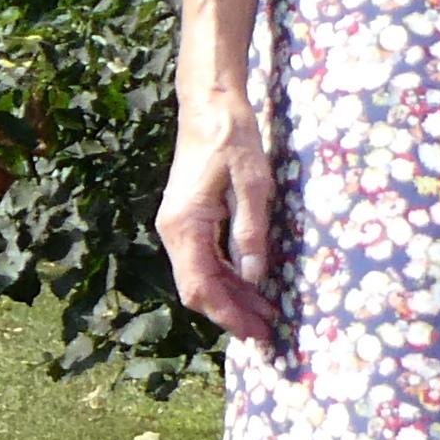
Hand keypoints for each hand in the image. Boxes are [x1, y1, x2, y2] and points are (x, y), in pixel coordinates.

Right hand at [157, 87, 276, 341]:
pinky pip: (203, 261)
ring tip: (264, 314)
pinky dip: (226, 279)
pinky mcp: (187, 220)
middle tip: (266, 332)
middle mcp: (174, 232)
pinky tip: (250, 286)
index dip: (228, 315)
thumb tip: (254, 276)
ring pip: (200, 278)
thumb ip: (251, 230)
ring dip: (230, 298)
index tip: (255, 333)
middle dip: (230, 314)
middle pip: (197, 289)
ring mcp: (177, 227)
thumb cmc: (231, 138)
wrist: (208, 107)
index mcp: (185, 226)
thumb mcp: (252, 183)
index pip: (201, 287)